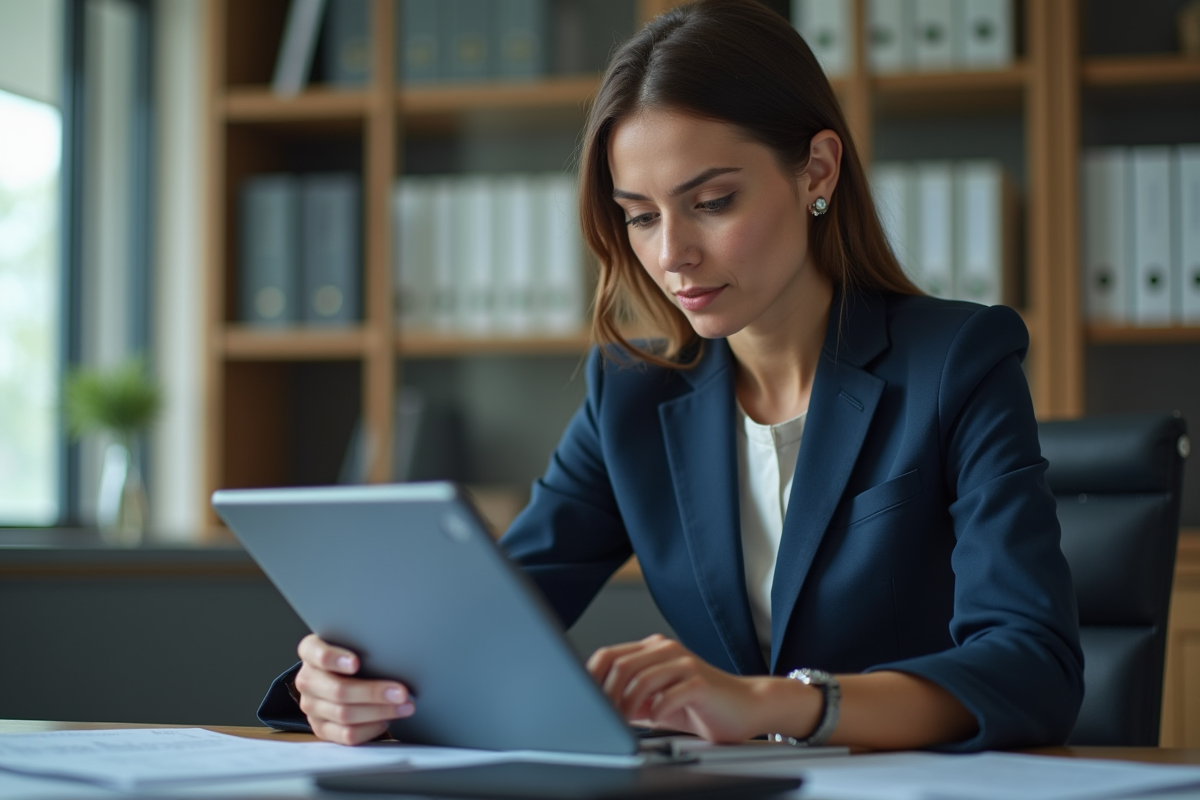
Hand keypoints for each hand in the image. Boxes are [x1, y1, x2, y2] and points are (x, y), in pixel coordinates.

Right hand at [293, 634, 414, 744]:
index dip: (334, 659)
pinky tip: (387, 720)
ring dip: (380, 712)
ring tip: (404, 707)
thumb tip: (397, 654)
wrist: (340, 678)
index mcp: (311, 651)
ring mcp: (311, 706)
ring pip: (345, 714)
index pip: (316, 653)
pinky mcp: (321, 729)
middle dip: (373, 693)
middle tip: (402, 692)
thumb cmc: (356, 656)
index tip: (356, 663)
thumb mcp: (355, 644)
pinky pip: (347, 734)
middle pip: (338, 690)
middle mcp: (307, 679)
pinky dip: (370, 728)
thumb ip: (365, 646)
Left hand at [586, 634, 797, 742]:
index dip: (591, 678)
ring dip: (628, 703)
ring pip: (642, 677)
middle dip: (607, 694)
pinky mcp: (700, 681)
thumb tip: (598, 708)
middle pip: (621, 664)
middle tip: (604, 716)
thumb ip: (630, 699)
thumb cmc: (700, 704)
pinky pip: (671, 693)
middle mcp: (666, 650)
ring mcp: (684, 663)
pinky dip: (657, 709)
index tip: (584, 701)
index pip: (609, 655)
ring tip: (626, 721)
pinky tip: (656, 719)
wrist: (745, 706)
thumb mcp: (656, 701)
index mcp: (652, 650)